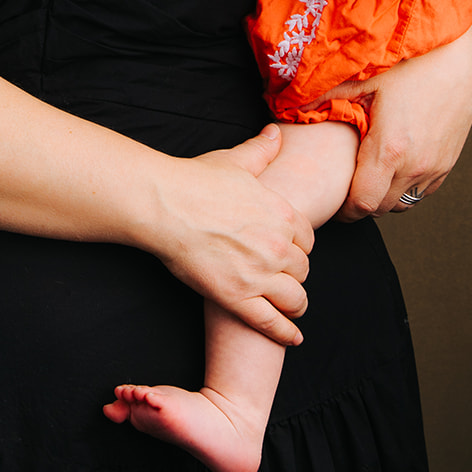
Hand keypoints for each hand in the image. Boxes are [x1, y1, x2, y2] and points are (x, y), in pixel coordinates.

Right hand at [154, 124, 313, 345]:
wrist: (164, 205)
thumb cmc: (195, 180)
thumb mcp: (235, 161)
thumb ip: (261, 151)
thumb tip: (276, 134)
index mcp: (281, 213)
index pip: (307, 239)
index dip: (299, 246)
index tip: (291, 252)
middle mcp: (278, 245)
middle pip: (302, 269)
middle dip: (295, 274)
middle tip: (284, 278)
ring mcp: (260, 274)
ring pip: (294, 298)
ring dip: (295, 304)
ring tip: (291, 308)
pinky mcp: (238, 298)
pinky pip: (272, 322)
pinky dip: (285, 333)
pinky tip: (293, 337)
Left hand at [318, 26, 471, 218]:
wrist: (455, 53)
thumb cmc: (409, 62)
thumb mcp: (361, 79)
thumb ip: (324, 98)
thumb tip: (290, 106)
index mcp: (389, 149)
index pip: (362, 204)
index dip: (343, 210)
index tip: (332, 201)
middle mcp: (416, 165)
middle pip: (381, 207)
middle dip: (360, 203)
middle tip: (343, 186)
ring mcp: (436, 165)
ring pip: (404, 202)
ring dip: (384, 196)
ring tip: (367, 174)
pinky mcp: (450, 160)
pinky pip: (424, 190)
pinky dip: (406, 186)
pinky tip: (393, 164)